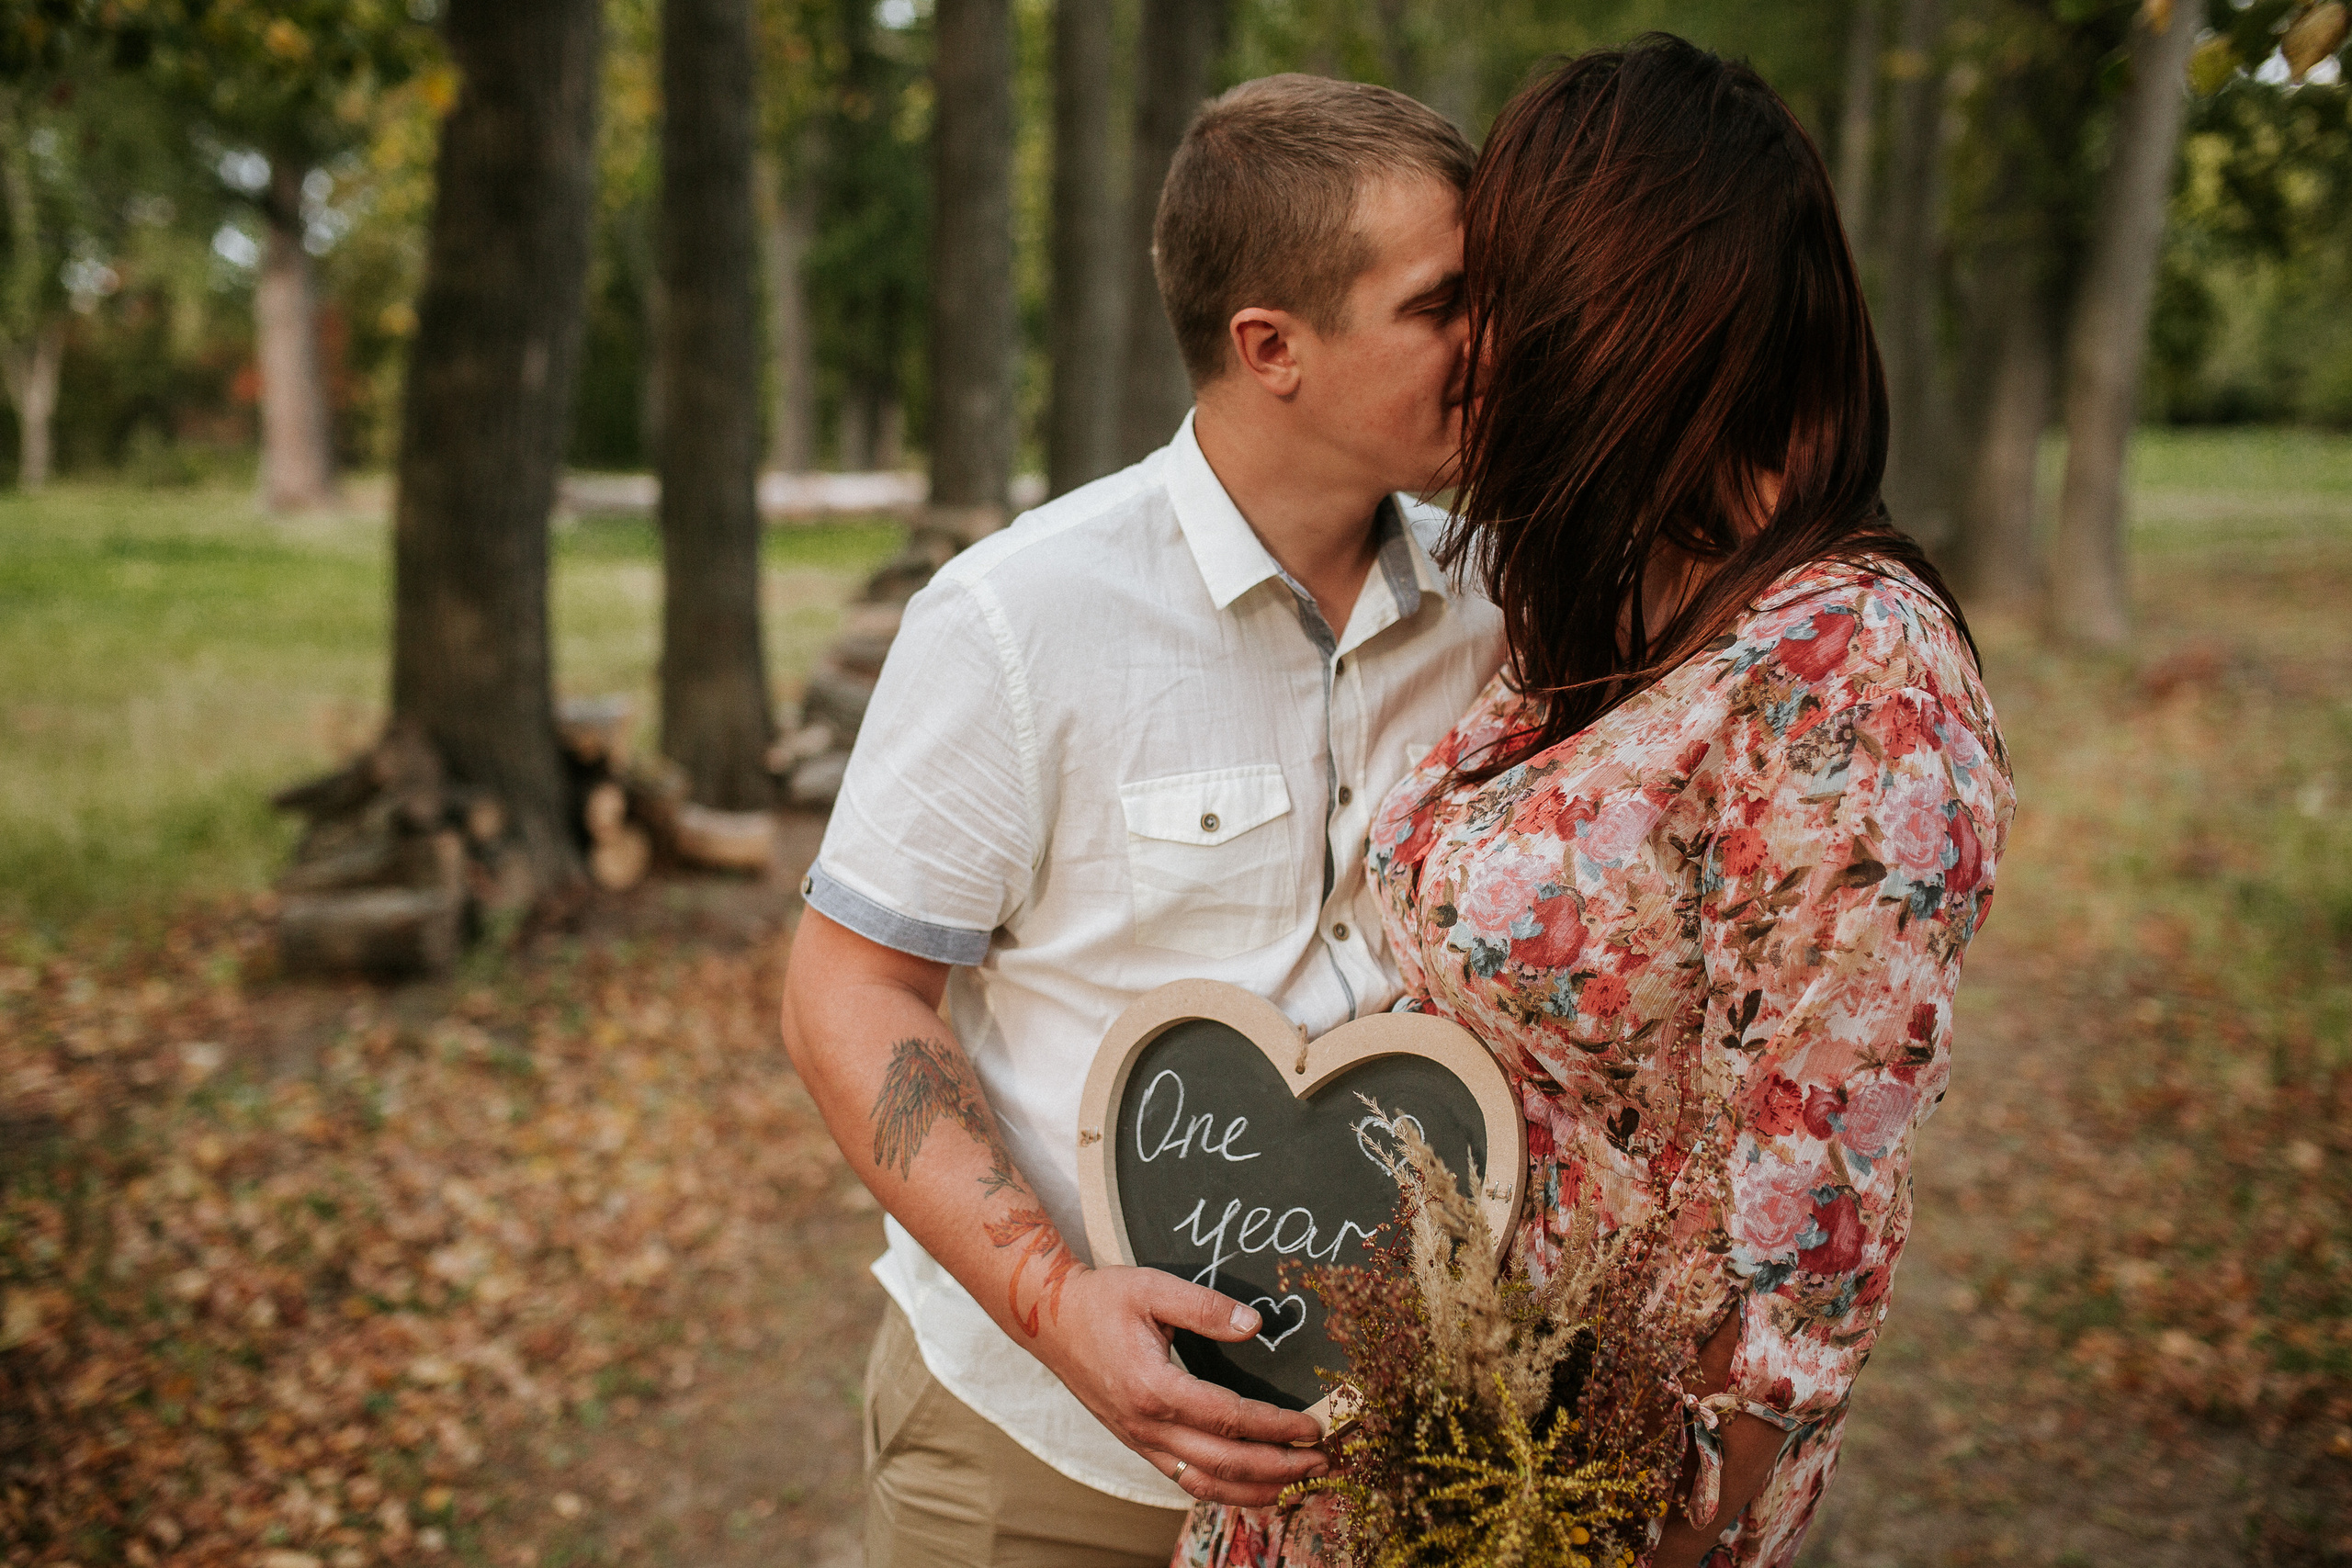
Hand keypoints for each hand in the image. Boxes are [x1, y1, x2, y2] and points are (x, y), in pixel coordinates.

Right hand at [1031, 1264, 1330, 1506]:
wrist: (1047, 1320)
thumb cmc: (1100, 1300)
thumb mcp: (1153, 1287)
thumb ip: (1207, 1306)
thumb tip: (1256, 1325)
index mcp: (1153, 1387)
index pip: (1229, 1420)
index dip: (1276, 1426)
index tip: (1312, 1426)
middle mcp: (1146, 1425)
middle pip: (1224, 1464)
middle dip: (1279, 1468)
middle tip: (1322, 1462)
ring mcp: (1139, 1440)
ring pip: (1204, 1485)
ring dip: (1255, 1490)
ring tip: (1296, 1485)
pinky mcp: (1137, 1443)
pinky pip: (1184, 1480)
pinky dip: (1223, 1490)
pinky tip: (1250, 1485)